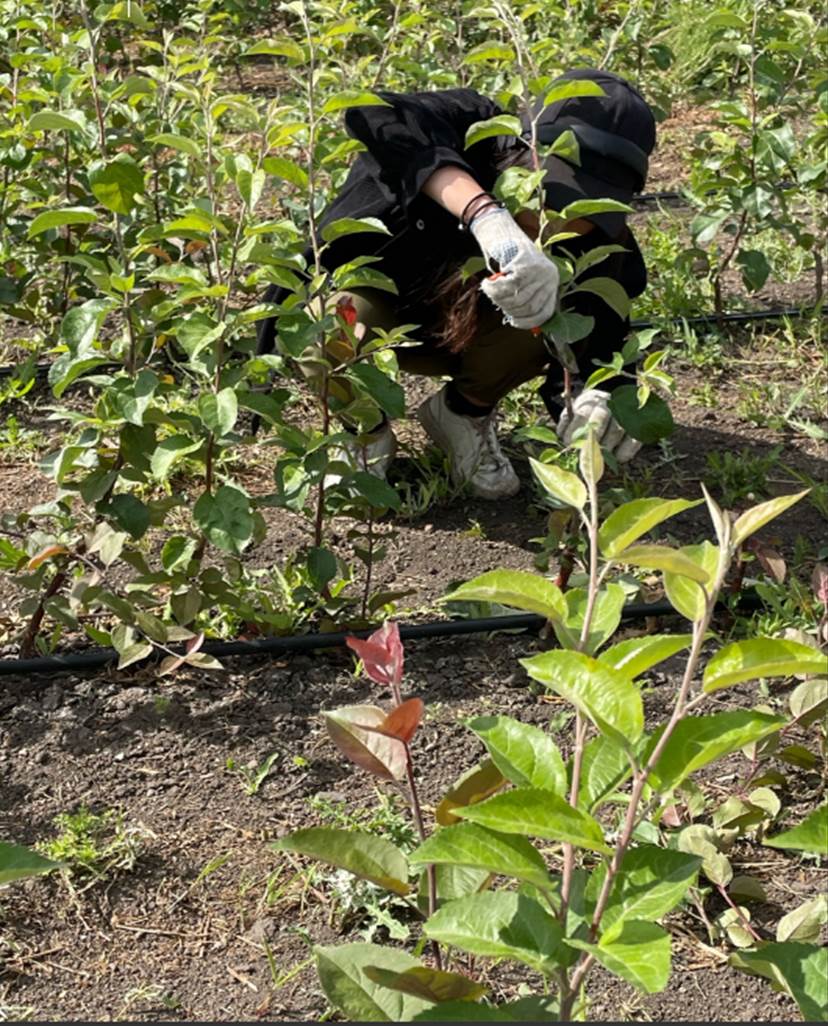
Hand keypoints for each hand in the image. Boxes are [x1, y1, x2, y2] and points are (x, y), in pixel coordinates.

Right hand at [470, 208, 558, 328]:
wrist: (499, 230)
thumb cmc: (508, 258)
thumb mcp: (521, 281)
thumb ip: (525, 299)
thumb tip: (523, 324)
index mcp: (552, 283)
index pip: (545, 313)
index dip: (527, 322)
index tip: (513, 321)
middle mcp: (550, 277)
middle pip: (529, 309)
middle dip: (508, 308)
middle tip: (496, 298)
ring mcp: (539, 270)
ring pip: (517, 300)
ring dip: (499, 298)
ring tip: (490, 289)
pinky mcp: (525, 264)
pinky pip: (508, 288)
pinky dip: (494, 289)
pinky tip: (488, 282)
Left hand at [557, 389, 641, 463]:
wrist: (615, 405)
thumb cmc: (589, 414)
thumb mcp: (575, 412)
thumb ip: (567, 422)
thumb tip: (560, 436)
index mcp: (591, 400)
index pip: (582, 414)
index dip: (574, 430)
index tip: (568, 445)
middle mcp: (610, 403)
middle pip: (600, 421)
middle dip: (590, 440)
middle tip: (583, 455)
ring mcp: (626, 413)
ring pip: (617, 430)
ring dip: (606, 448)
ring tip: (598, 460)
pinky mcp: (639, 425)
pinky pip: (634, 439)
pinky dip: (626, 451)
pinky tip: (618, 459)